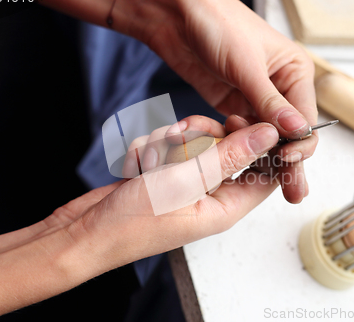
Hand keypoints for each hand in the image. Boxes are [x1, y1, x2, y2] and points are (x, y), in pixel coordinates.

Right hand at [74, 115, 280, 268]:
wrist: (84, 233)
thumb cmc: (132, 221)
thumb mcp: (185, 182)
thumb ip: (229, 156)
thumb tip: (269, 136)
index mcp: (227, 207)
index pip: (267, 172)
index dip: (261, 144)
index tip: (238, 120)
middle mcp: (211, 195)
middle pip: (227, 148)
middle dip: (200, 135)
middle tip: (179, 134)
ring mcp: (186, 184)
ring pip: (194, 142)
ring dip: (168, 142)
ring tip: (148, 161)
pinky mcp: (165, 176)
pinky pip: (169, 147)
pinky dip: (151, 149)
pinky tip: (136, 166)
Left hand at [125, 0, 316, 201]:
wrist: (176, 13)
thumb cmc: (217, 22)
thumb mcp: (246, 64)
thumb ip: (269, 102)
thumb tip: (297, 130)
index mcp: (293, 71)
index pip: (305, 117)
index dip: (299, 143)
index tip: (287, 160)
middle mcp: (278, 87)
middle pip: (288, 132)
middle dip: (290, 161)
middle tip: (293, 192)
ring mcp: (254, 97)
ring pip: (266, 137)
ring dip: (265, 158)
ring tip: (270, 184)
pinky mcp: (232, 104)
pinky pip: (242, 132)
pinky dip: (241, 145)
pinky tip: (240, 158)